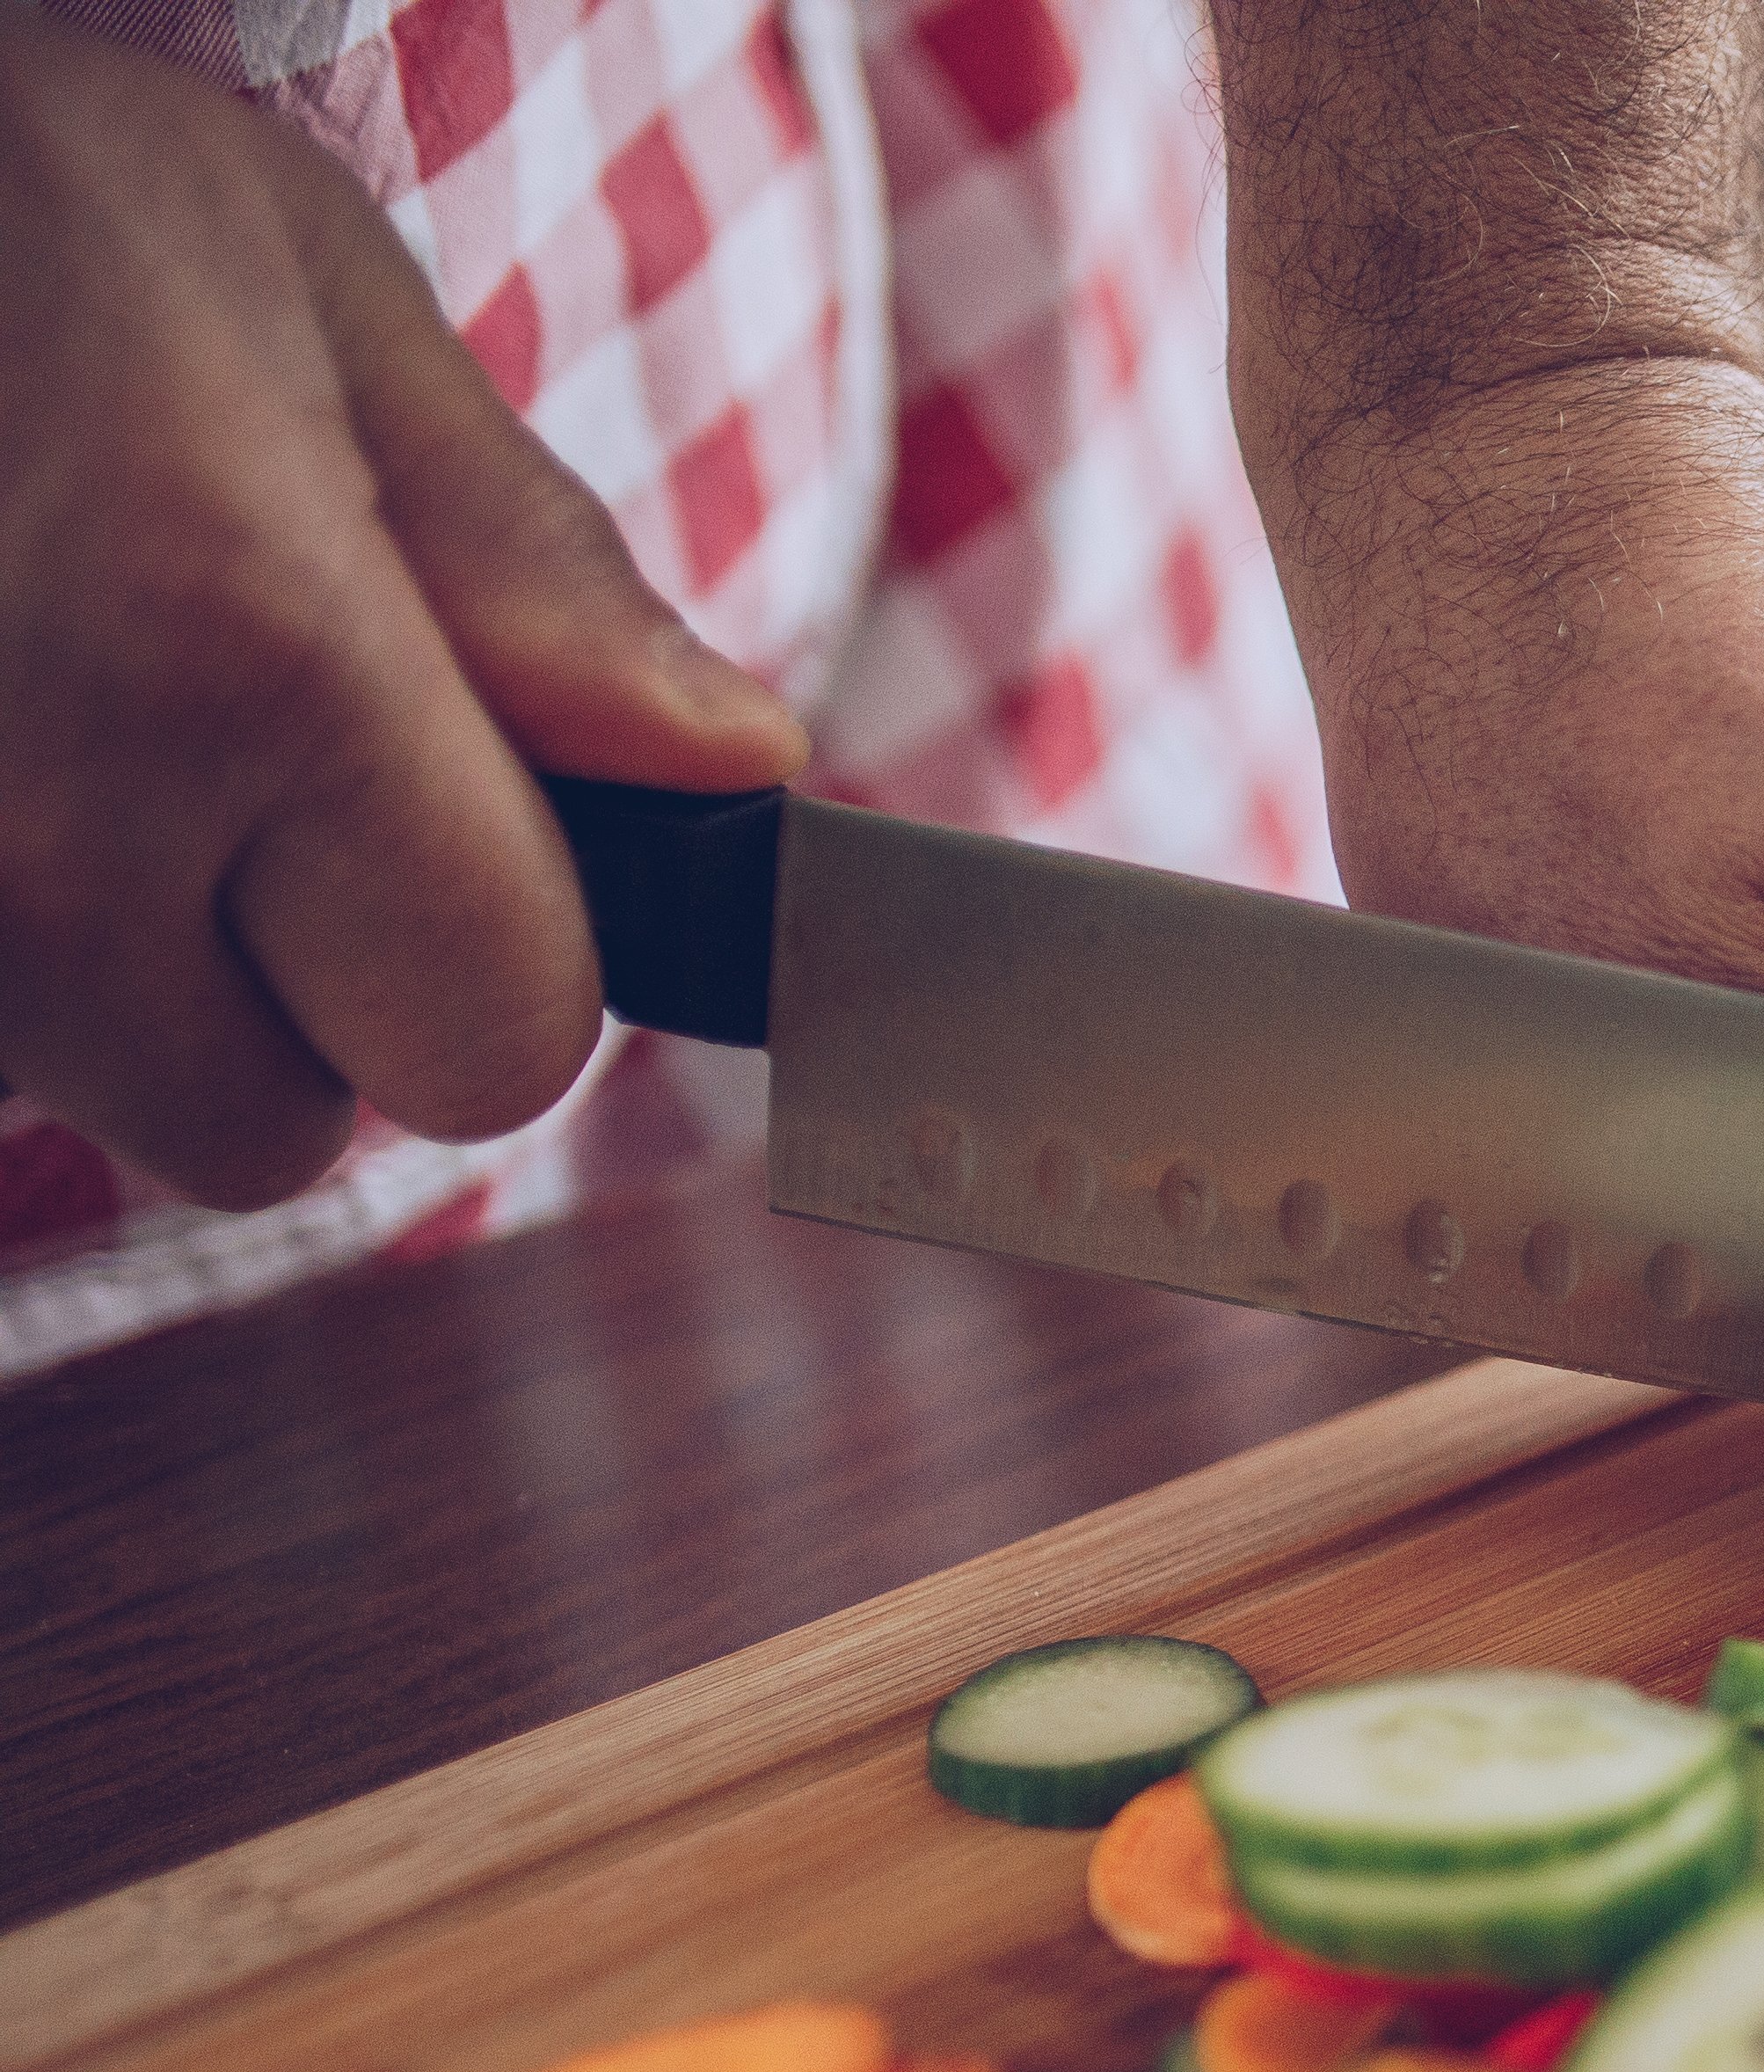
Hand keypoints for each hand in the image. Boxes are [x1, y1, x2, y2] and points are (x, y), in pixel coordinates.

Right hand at [0, 23, 802, 1206]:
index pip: (496, 1045)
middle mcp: (35, 834)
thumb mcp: (289, 291)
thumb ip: (528, 572)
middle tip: (168, 738)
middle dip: (265, 981)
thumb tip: (730, 776)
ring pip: (74, 1086)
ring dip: (77, 944)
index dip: (481, 941)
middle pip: (266, 1127)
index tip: (401, 800)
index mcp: (238, 659)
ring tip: (21, 683)